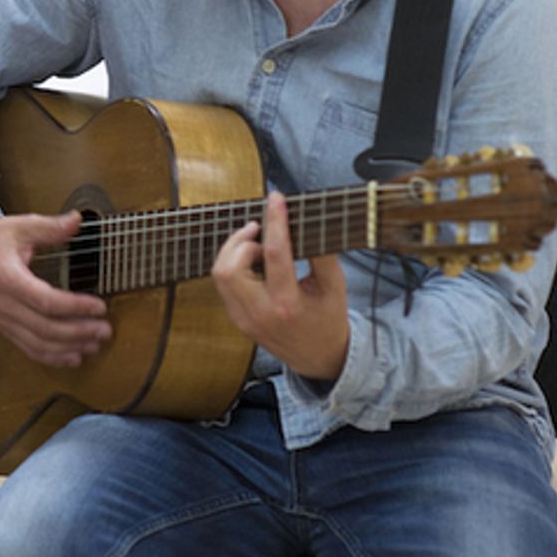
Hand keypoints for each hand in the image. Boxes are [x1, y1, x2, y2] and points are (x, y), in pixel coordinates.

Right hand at [0, 211, 111, 367]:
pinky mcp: (5, 327)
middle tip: (105, 330)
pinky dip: (52, 357)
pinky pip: (28, 349)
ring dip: (69, 348)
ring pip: (38, 344)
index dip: (75, 307)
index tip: (99, 306)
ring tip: (94, 345)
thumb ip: (50, 227)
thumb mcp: (20, 227)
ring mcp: (3, 319)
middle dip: (79, 332)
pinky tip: (72, 356)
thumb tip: (76, 220)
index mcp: (8, 280)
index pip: (46, 301)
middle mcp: (4, 305)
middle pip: (45, 328)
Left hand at [211, 191, 350, 383]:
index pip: (275, 254)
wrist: (318, 357)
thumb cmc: (329, 319)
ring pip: (220, 275)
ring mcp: (244, 319)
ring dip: (234, 251)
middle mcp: (260, 314)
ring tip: (256, 244)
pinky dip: (233, 265)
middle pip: (230, 267)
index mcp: (288, 305)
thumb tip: (309, 221)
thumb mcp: (335, 286)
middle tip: (260, 230)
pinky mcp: (237, 319)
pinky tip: (252, 260)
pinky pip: (224, 285)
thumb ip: (323, 254)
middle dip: (242, 240)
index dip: (275, 221)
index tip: (276, 199)